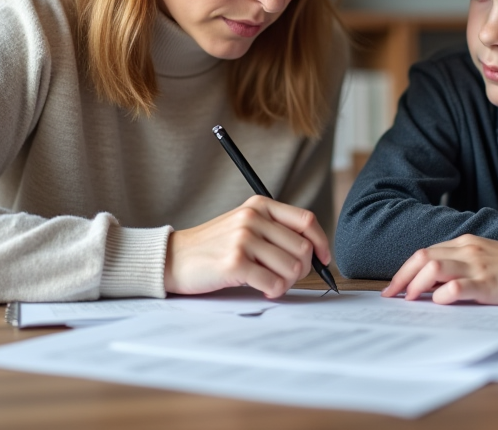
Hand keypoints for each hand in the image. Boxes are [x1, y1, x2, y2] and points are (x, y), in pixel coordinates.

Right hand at [164, 195, 330, 298]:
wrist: (173, 258)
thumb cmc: (213, 247)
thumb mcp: (243, 225)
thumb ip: (273, 230)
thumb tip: (313, 252)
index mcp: (259, 206)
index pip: (306, 220)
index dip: (321, 242)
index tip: (324, 259)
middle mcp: (253, 218)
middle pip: (303, 248)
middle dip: (302, 270)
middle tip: (286, 278)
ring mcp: (243, 239)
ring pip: (292, 267)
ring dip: (287, 283)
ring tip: (272, 284)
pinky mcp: (234, 263)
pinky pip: (273, 283)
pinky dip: (274, 292)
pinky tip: (263, 291)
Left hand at [380, 234, 497, 305]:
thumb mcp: (480, 256)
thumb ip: (456, 264)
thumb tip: (428, 283)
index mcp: (462, 243)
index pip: (424, 253)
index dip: (404, 271)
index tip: (393, 287)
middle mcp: (466, 250)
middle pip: (423, 258)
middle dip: (403, 277)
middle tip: (393, 296)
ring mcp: (476, 266)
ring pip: (434, 268)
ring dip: (417, 285)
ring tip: (412, 300)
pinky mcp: (488, 283)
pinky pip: (458, 286)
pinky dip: (443, 294)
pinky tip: (439, 302)